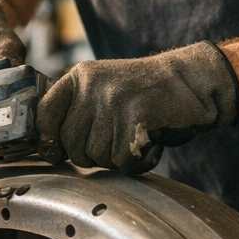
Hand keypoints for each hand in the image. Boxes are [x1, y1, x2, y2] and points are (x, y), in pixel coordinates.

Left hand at [37, 42, 238, 173]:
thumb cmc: (147, 93)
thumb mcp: (105, 87)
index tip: (53, 153)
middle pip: (71, 144)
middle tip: (116, 144)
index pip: (45, 113)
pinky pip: (123, 160)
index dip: (47, 140)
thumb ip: (79, 109)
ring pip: (97, 156)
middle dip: (92, 155)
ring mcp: (114, 100)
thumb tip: (49, 148)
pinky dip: (139, 162)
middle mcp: (93, 85)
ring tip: (137, 139)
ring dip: (118, 158)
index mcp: (81, 76)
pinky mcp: (136, 116)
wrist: (193, 80)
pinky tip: (151, 145)